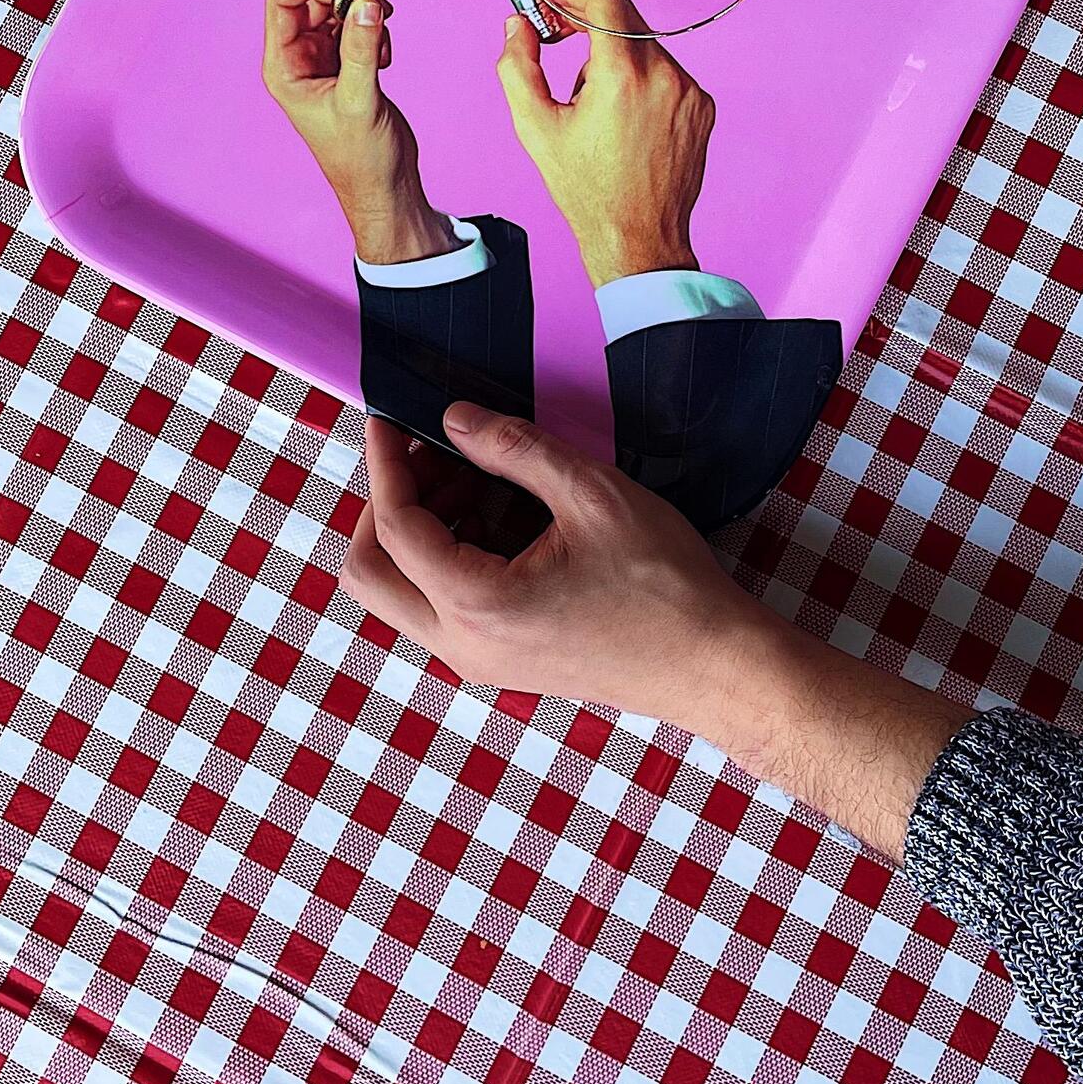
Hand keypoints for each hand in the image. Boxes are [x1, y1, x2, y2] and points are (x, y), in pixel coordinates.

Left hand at [260, 0, 451, 263]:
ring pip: (339, 8)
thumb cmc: (360, 160)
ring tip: (385, 37)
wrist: (385, 187)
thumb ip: (363, 49)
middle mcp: (298, 59)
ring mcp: (323, 60)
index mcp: (283, 67)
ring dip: (365, 11)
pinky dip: (375, 28)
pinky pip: (358, 25)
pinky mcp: (348, 64)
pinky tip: (386, 56)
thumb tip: (368, 2)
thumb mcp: (360, 101)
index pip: (283, 1)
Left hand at [340, 404, 771, 714]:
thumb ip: (514, 449)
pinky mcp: (501, 661)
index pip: (396, 528)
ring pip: (401, 592)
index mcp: (477, 604)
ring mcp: (479, 660)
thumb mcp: (593, 494)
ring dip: (419, 528)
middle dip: (387, 502)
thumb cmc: (664, 583)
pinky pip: (440, 606)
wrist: (712, 665)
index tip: (388, 417)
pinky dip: (447, 555)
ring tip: (476, 477)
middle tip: (430, 452)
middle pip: (370, 575)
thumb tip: (455, 418)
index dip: (385, 464)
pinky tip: (501, 515)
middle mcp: (462, 645)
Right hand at [494, 0, 712, 286]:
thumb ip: (518, 65)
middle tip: (561, 37)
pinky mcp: (702, 107)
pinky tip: (624, 116)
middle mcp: (664, 76)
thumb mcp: (535, 127)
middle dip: (589, 22)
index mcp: (622, 76)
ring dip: (616, 55)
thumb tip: (517, 25)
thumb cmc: (587, 189)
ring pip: (645, 46)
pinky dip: (643, 78)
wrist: (637, 236)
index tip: (555, 4)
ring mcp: (689, 91)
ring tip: (594, 102)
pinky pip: (667, 72)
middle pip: (625, 18)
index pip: (605, 0)